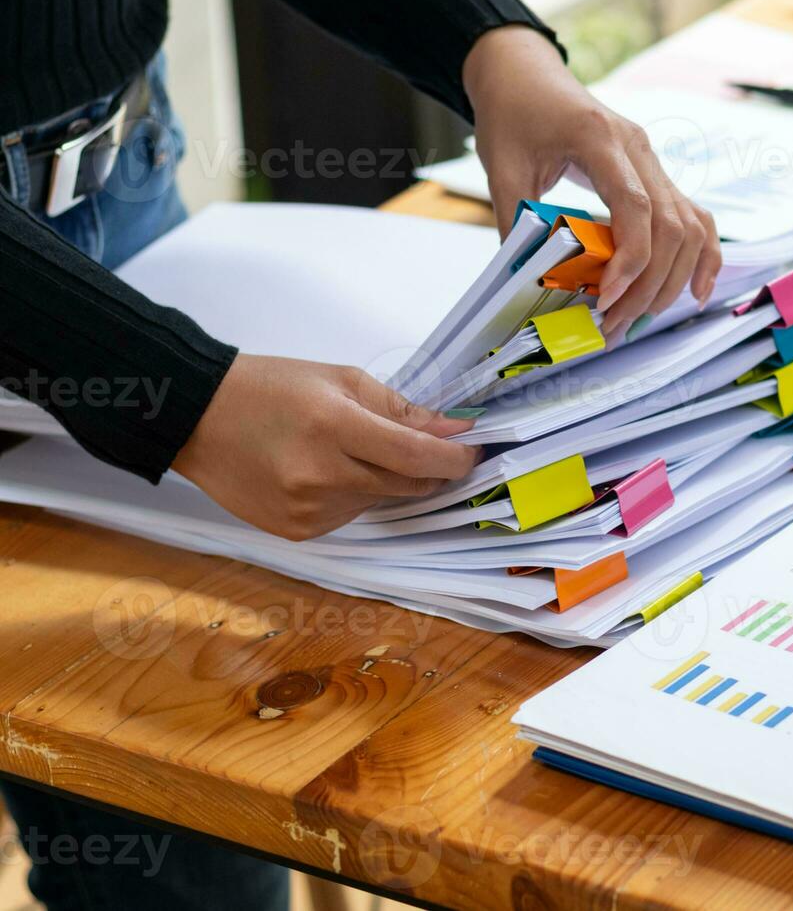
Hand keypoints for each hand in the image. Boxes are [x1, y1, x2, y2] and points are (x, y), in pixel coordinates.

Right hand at [173, 354, 477, 540]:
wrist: (196, 417)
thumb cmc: (272, 387)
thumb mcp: (340, 381)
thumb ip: (401, 411)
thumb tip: (456, 430)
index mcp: (333, 427)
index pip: (415, 455)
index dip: (455, 457)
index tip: (475, 450)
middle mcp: (321, 476)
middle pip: (407, 484)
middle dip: (427, 468)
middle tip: (429, 447)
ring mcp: (307, 510)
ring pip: (379, 501)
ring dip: (382, 480)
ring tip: (345, 450)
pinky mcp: (297, 531)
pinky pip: (350, 516)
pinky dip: (351, 496)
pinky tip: (320, 473)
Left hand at [463, 26, 721, 335]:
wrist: (523, 72)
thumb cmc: (512, 113)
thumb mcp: (502, 168)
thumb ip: (518, 223)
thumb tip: (529, 284)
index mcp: (600, 139)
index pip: (636, 206)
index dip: (630, 258)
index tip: (608, 297)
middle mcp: (640, 149)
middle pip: (670, 226)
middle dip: (648, 284)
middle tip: (615, 323)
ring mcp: (654, 160)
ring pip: (689, 227)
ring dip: (671, 279)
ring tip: (638, 317)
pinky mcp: (655, 173)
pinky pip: (695, 217)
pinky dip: (701, 255)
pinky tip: (695, 290)